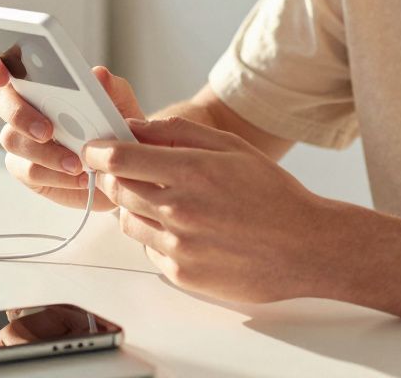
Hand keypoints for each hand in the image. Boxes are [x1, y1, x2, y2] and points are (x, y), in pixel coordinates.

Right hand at [0, 50, 143, 210]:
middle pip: (0, 101)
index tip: (3, 75)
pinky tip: (79, 176)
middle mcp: (23, 106)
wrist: (121, 165)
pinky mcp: (26, 169)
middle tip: (47, 130)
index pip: (6, 63)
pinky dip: (55, 175)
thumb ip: (111, 87)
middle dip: (19, 114)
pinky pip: (28, 170)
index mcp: (39, 80)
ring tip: (77, 162)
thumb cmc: (113, 125)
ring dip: (45, 152)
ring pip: (13, 139)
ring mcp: (21, 139)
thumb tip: (97, 74)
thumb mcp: (120, 103)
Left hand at [82, 117, 336, 302]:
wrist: (306, 247)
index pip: (118, 159)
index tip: (93, 149)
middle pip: (116, 189)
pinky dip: (156, 236)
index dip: (98, 151)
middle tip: (127, 171)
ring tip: (164, 201)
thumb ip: (178, 133)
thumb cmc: (272, 194)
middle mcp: (179, 210)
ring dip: (134, 207)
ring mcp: (178, 246)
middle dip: (113, 176)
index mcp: (191, 172)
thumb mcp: (231, 147)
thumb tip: (135, 126)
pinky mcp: (182, 273)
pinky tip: (185, 230)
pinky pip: (148, 249)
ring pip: (127, 221)